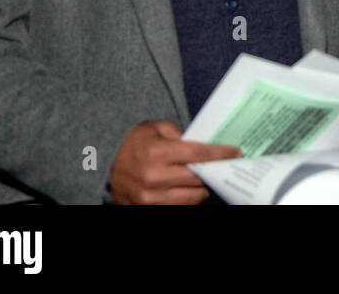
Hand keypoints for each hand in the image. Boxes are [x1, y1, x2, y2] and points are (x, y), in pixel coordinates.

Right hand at [109, 119, 240, 204]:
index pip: (199, 155)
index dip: (221, 153)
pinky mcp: (147, 209)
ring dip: (205, 188)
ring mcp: (150, 198)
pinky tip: (195, 188)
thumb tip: (206, 144)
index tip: (236, 151)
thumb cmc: (132, 143)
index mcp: (156, 153)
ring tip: (211, 177)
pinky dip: (190, 198)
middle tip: (229, 164)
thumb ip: (180, 134)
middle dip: (217, 171)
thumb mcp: (155, 128)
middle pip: (199, 178)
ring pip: (193, 198)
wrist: (103, 166)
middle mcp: (154, 178)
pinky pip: (179, 207)